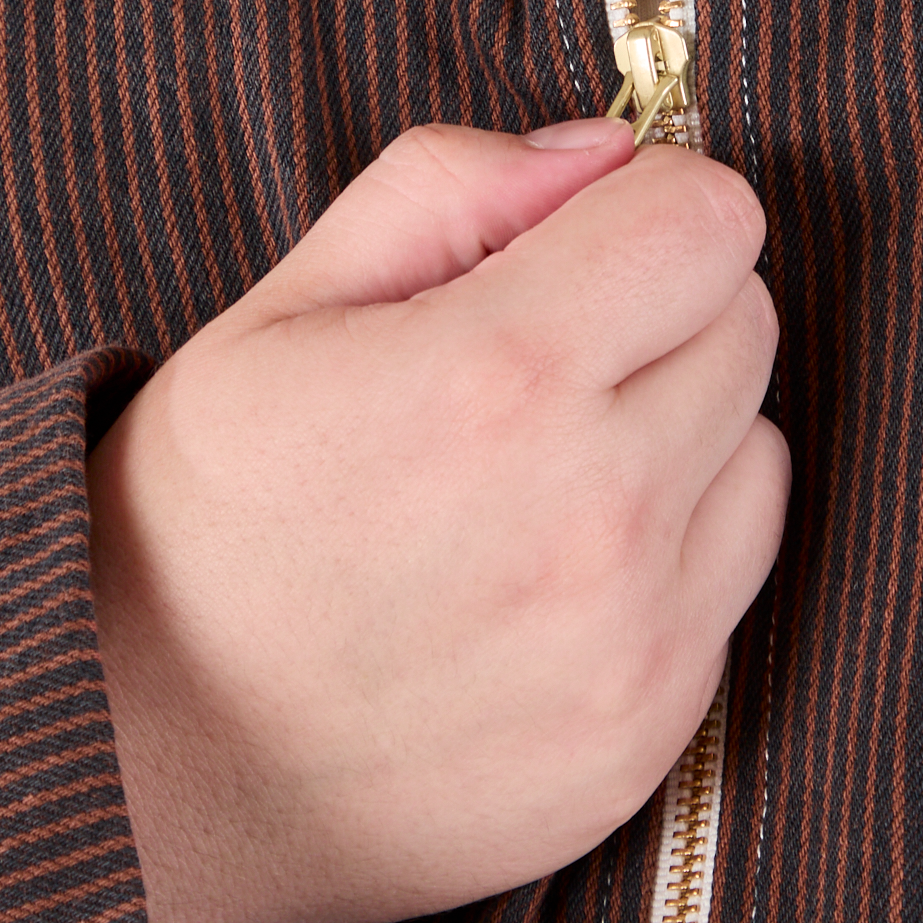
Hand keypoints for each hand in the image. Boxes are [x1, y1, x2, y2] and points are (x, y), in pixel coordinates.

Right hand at [88, 119, 787, 922]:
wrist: (162, 767)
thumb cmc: (203, 528)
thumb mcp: (278, 310)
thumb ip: (451, 191)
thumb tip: (606, 154)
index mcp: (499, 380)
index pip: (711, 220)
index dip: (648, 206)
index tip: (585, 243)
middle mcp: (594, 519)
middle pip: (747, 329)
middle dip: (662, 314)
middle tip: (543, 364)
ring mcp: (634, 644)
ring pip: (759, 455)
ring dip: (684, 438)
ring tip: (545, 479)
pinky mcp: (649, 736)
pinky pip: (731, 586)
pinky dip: (673, 558)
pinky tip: (552, 580)